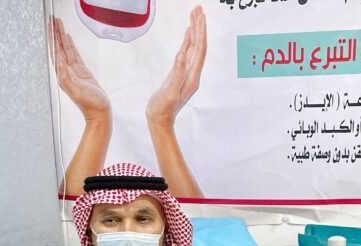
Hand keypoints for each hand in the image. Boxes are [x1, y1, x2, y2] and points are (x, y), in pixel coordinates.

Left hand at [51, 17, 109, 120]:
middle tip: (53, 20)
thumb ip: (66, 78)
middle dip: (55, 33)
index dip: (53, 38)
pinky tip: (68, 40)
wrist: (99, 112)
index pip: (55, 51)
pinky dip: (70, 45)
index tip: (50, 26)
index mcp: (62, 74)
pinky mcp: (82, 71)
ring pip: (66, 49)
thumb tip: (59, 64)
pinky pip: (74, 54)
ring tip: (58, 25)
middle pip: (59, 47)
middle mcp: (66, 71)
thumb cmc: (89, 104)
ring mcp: (74, 70)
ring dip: (62, 37)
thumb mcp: (76, 91)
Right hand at [146, 6, 206, 126]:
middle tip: (198, 9)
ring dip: (195, 31)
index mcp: (192, 77)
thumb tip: (181, 56)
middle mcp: (192, 73)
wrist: (160, 121)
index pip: (199, 50)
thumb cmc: (163, 110)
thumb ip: (176, 75)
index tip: (200, 17)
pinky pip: (187, 53)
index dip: (200, 32)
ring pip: (194, 48)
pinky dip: (188, 41)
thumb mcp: (169, 93)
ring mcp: (187, 72)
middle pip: (199, 45)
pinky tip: (189, 32)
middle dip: (200, 26)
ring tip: (195, 15)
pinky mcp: (180, 73)